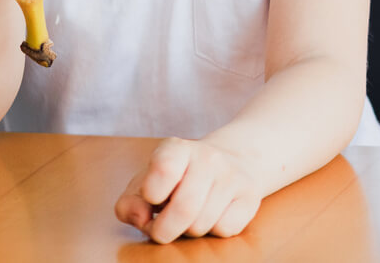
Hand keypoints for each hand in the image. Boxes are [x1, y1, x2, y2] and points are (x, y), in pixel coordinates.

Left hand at [114, 137, 262, 242]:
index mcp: (176, 149)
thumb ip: (129, 202)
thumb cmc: (178, 178)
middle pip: (184, 209)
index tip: (152, 198)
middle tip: (163, 228)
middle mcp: (207, 158)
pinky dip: (213, 231)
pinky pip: (225, 229)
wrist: (234, 160)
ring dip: (189, 231)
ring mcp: (232, 177)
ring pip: (202, 224)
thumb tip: (141, 216)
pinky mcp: (250, 197)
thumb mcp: (146, 182)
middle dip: (165, 230)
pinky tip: (212, 215)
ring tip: (190, 216)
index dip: (151, 194)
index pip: (163, 170)